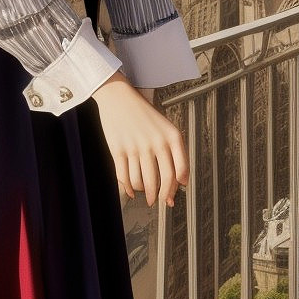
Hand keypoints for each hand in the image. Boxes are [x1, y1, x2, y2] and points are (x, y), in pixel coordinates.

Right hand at [91, 71, 188, 206]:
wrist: (117, 96)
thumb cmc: (143, 113)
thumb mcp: (166, 127)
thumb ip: (176, 152)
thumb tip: (181, 183)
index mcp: (171, 137)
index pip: (179, 172)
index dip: (176, 189)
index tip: (172, 197)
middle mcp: (155, 142)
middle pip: (161, 180)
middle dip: (161, 197)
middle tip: (158, 201)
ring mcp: (136, 146)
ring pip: (142, 182)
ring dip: (144, 192)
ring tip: (145, 192)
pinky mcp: (118, 149)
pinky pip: (124, 177)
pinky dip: (128, 188)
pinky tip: (131, 190)